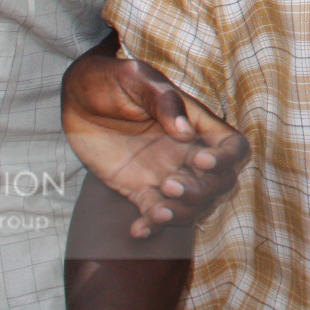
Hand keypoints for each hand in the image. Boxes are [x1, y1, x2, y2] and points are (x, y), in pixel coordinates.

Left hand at [62, 51, 246, 236]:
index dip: (227, 159)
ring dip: (180, 213)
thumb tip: (185, 131)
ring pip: (191, 204)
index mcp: (196, 122)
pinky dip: (151, 227)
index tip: (202, 160)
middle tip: (169, 183)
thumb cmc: (111, 79)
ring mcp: (164, 172)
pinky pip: (154, 214)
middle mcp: (186, 151)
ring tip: (155, 211)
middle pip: (218, 182)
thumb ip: (162, 99)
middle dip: (200, 191)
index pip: (233, 146)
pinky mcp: (138, 189)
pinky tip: (136, 230)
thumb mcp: (135, 78)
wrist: (77, 97)